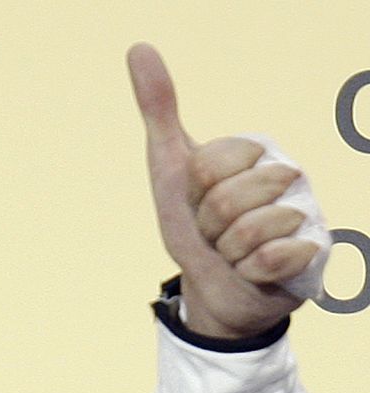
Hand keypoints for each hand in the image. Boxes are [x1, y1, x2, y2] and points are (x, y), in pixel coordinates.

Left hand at [128, 43, 322, 338]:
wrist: (215, 288)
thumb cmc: (195, 225)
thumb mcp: (170, 167)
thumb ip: (159, 109)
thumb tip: (138, 47)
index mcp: (255, 151)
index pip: (209, 165)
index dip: (193, 193)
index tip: (198, 201)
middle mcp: (287, 175)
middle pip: (227, 198)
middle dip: (209, 225)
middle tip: (215, 232)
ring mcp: (304, 213)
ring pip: (249, 231)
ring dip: (228, 252)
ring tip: (233, 252)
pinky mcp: (311, 254)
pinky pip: (269, 260)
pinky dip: (250, 272)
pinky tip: (255, 270)